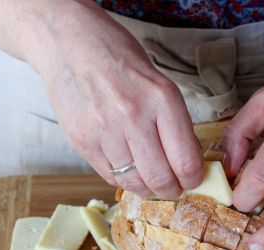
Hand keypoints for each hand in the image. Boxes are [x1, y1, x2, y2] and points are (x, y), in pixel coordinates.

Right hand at [32, 1, 202, 198]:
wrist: (69, 43)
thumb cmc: (120, 61)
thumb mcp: (161, 85)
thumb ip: (175, 123)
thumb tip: (188, 162)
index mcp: (162, 99)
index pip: (186, 161)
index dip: (194, 179)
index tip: (193, 179)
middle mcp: (133, 117)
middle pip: (161, 179)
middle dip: (172, 190)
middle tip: (174, 187)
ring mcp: (104, 131)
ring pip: (134, 183)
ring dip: (148, 189)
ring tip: (152, 181)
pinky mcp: (82, 142)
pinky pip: (110, 176)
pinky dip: (124, 179)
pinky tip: (130, 169)